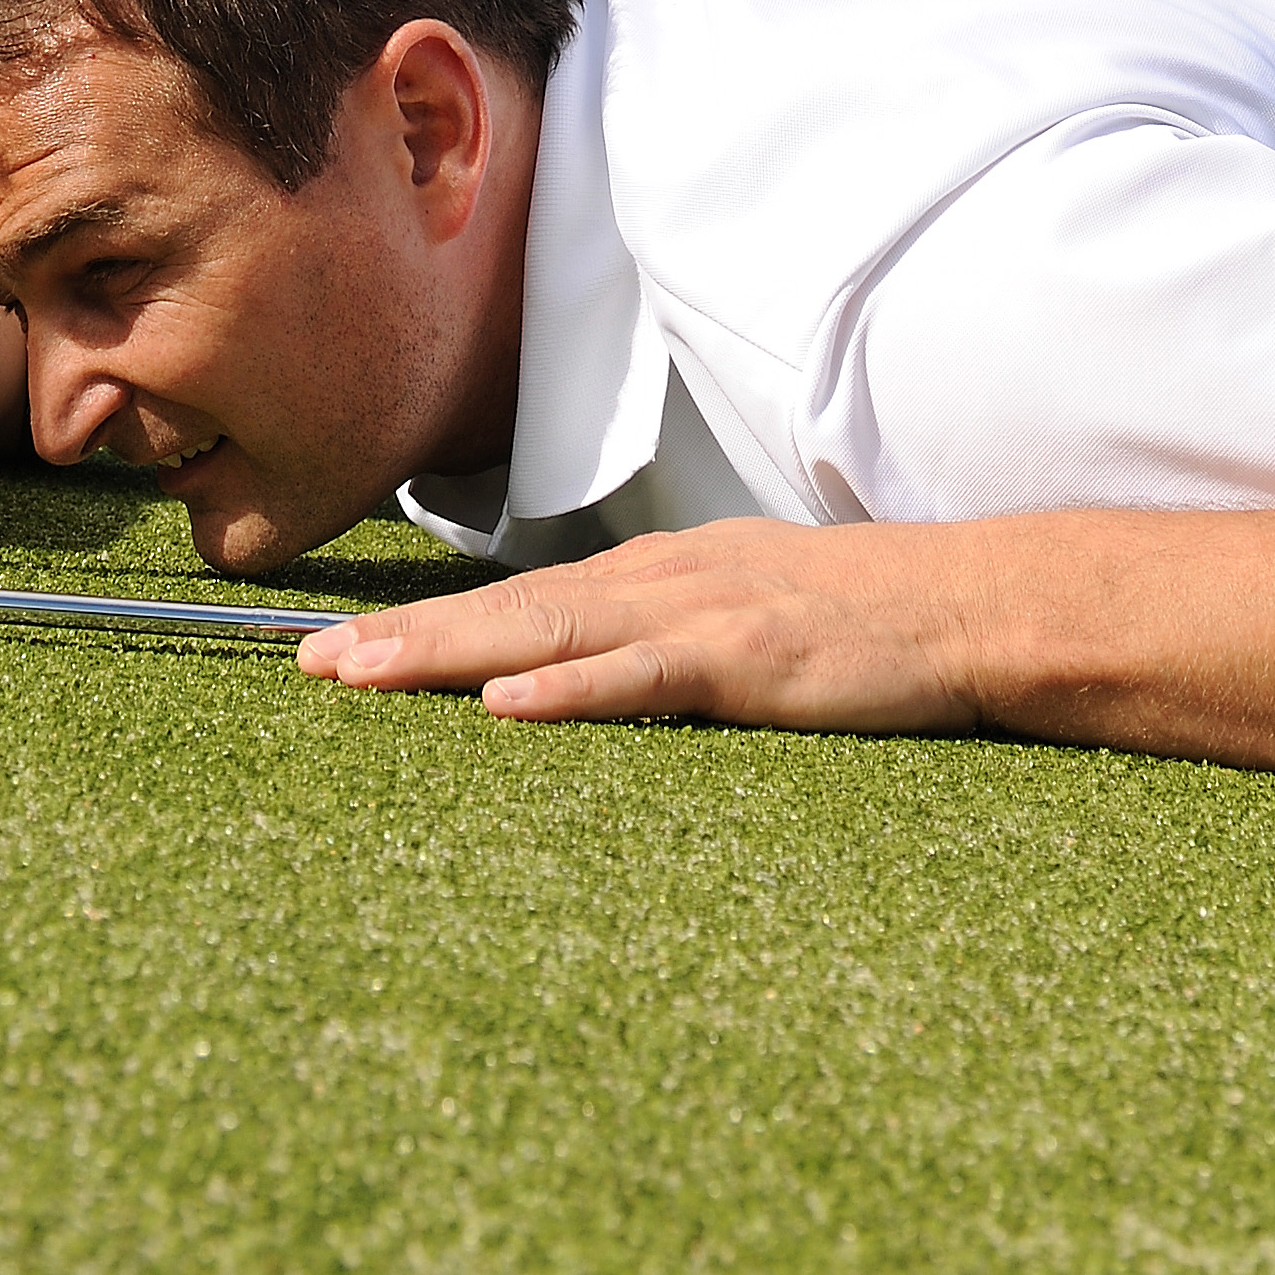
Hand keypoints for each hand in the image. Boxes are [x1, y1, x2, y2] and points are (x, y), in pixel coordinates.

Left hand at [296, 517, 992, 738]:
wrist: (965, 606)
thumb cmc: (862, 621)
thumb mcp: (746, 609)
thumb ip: (666, 634)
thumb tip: (591, 665)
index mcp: (657, 574)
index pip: (519, 597)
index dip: (427, 620)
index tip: (341, 645)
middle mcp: (661, 579)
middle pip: (509, 608)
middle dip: (404, 636)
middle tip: (309, 664)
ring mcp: (699, 614)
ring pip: (548, 631)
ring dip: (447, 652)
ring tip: (364, 674)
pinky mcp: (743, 658)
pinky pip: (639, 676)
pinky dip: (568, 686)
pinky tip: (504, 700)